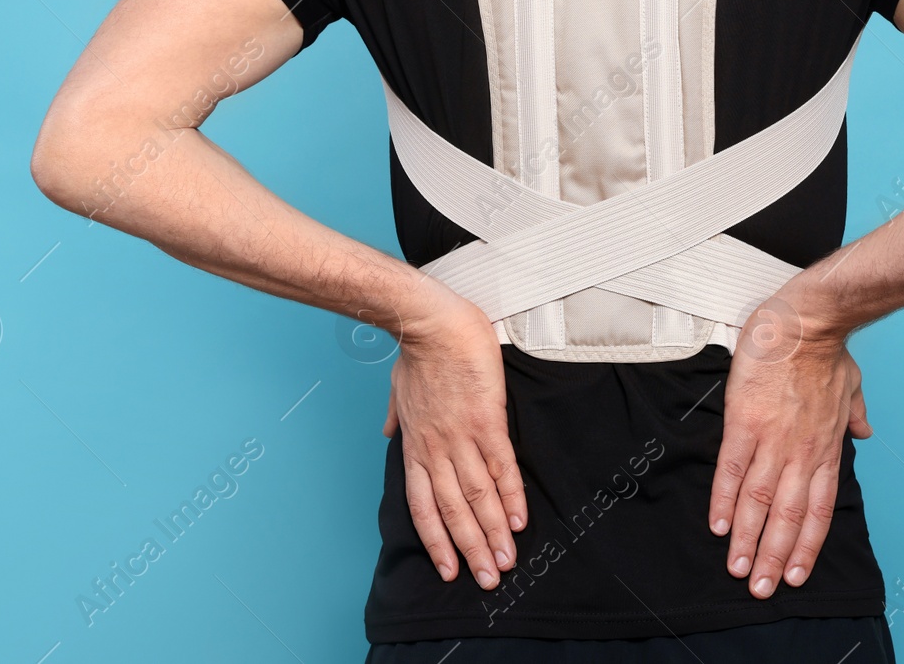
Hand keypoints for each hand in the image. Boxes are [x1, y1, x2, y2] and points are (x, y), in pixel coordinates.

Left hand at [381, 283, 526, 589]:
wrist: (430, 322)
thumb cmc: (417, 351)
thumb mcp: (395, 388)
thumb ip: (393, 416)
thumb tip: (386, 432)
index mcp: (416, 445)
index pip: (424, 505)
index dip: (437, 540)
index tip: (450, 569)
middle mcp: (436, 449)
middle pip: (453, 510)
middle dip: (471, 549)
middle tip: (488, 581)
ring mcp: (461, 436)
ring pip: (477, 496)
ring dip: (492, 533)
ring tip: (506, 562)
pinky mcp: (487, 420)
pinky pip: (500, 466)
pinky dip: (509, 495)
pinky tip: (518, 520)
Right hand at [708, 292, 870, 598]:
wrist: (806, 322)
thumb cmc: (825, 349)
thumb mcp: (853, 384)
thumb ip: (855, 413)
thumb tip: (865, 430)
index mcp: (826, 448)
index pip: (818, 510)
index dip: (806, 545)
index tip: (796, 575)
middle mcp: (801, 453)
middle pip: (787, 517)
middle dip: (774, 558)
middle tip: (761, 589)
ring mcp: (772, 439)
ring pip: (759, 502)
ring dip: (748, 539)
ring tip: (738, 569)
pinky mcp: (744, 422)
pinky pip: (732, 469)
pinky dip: (725, 500)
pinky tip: (719, 525)